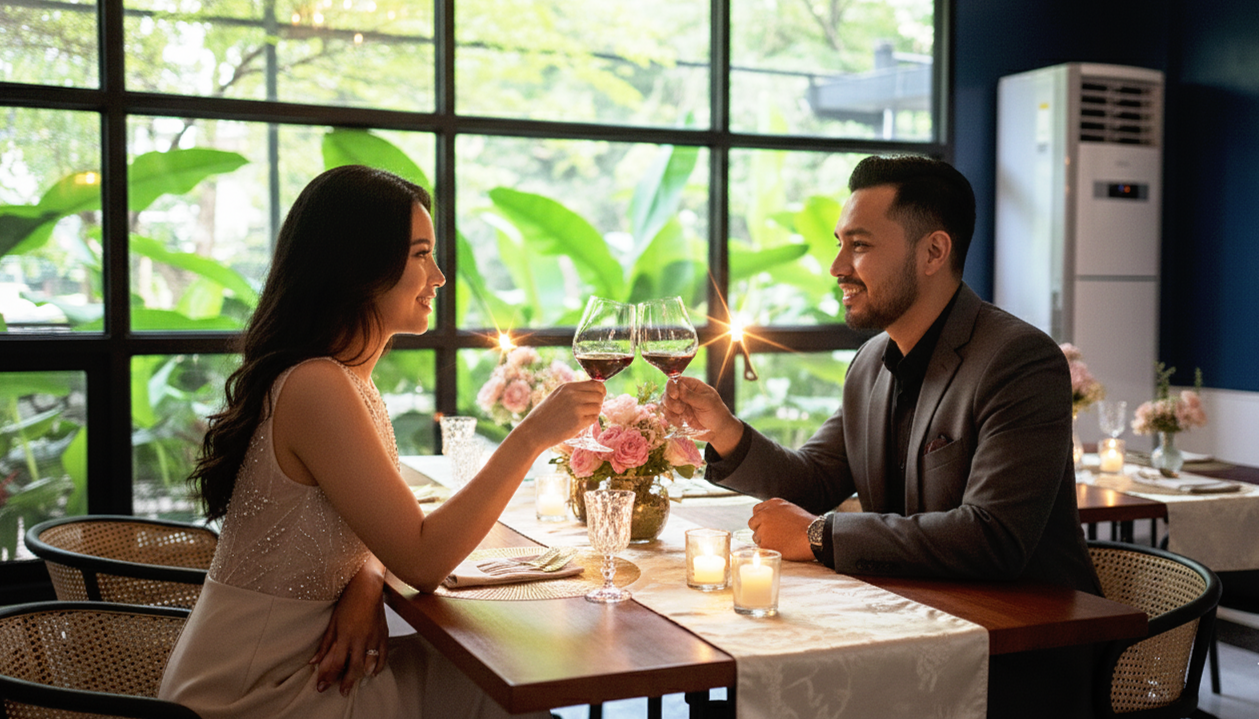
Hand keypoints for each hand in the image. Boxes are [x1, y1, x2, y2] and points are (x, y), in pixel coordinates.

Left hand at [311, 559, 387, 695]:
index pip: (336, 662)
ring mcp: (374, 637)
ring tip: (356, 683)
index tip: (322, 687)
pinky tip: (373, 672)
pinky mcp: (384, 634)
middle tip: (342, 692)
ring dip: (362, 676)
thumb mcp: (333, 623)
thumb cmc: (348, 601)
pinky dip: (378, 666)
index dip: (328, 677)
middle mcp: (361, 638)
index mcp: (346, 635)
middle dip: (347, 682)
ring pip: (369, 663)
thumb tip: (314, 661)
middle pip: (354, 667)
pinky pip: (383, 655)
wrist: (367, 586)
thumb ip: (325, 644)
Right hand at [517, 379, 605, 448]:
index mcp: (568, 387)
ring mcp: (576, 408)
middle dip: (598, 402)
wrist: (534, 431)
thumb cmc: (546, 414)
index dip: (600, 390)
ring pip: (598, 407)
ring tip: (582, 416)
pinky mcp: (578, 422)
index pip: (596, 383)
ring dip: (594, 412)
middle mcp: (573, 395)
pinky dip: (590, 421)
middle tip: (590, 409)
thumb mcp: (558, 396)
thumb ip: (575, 391)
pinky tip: (579, 423)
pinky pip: (594, 419)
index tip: (599, 396)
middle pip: (600, 394)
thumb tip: (597, 388)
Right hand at [663, 377, 741, 453]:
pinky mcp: (677, 415)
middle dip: (670, 402)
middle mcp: (683, 393)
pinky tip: (680, 423)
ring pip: (664, 404)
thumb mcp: (707, 403)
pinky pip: (667, 414)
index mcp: (692, 385)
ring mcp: (679, 404)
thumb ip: (692, 396)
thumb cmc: (716, 413)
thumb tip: (679, 387)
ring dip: (670, 412)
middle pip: (667, 392)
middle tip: (681, 410)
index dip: (671, 387)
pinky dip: (670, 419)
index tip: (675, 396)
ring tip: (682, 418)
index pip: (675, 381)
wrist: (718, 430)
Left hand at [747, 498, 815, 561]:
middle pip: (753, 523)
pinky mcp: (765, 543)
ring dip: (764, 540)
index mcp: (772, 504)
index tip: (767, 525)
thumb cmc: (807, 525)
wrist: (814, 536)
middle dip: (759, 529)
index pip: (756, 510)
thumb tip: (767, 518)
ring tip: (781, 542)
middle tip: (773, 536)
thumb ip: (776, 511)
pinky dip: (768, 549)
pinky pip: (761, 547)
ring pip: (756, 536)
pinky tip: (780, 547)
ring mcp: (763, 528)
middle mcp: (765, 514)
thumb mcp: (791, 509)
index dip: (761, 519)